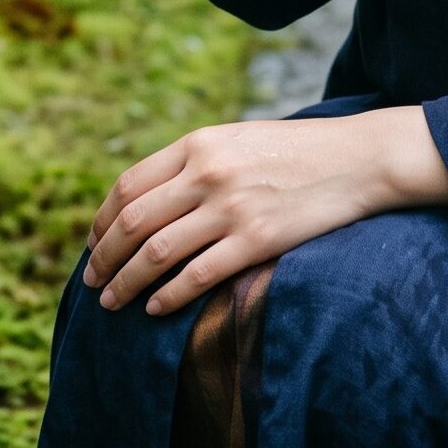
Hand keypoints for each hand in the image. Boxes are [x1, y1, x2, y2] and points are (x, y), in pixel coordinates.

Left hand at [80, 115, 401, 318]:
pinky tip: (155, 308)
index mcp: (198, 143)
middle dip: (104, 256)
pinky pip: (198, 276)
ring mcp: (232, 208)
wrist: (355, 158)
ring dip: (127, 281)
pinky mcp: (257, 240)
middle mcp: (208, 173)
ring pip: (157, 252)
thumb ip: (194, 162)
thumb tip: (148, 200)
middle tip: (92, 281)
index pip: (130, 185)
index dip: (103, 219)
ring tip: (112, 302)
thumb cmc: (292, 151)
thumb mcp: (235, 140)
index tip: (93, 242)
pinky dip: (168, 296)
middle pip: (135, 221)